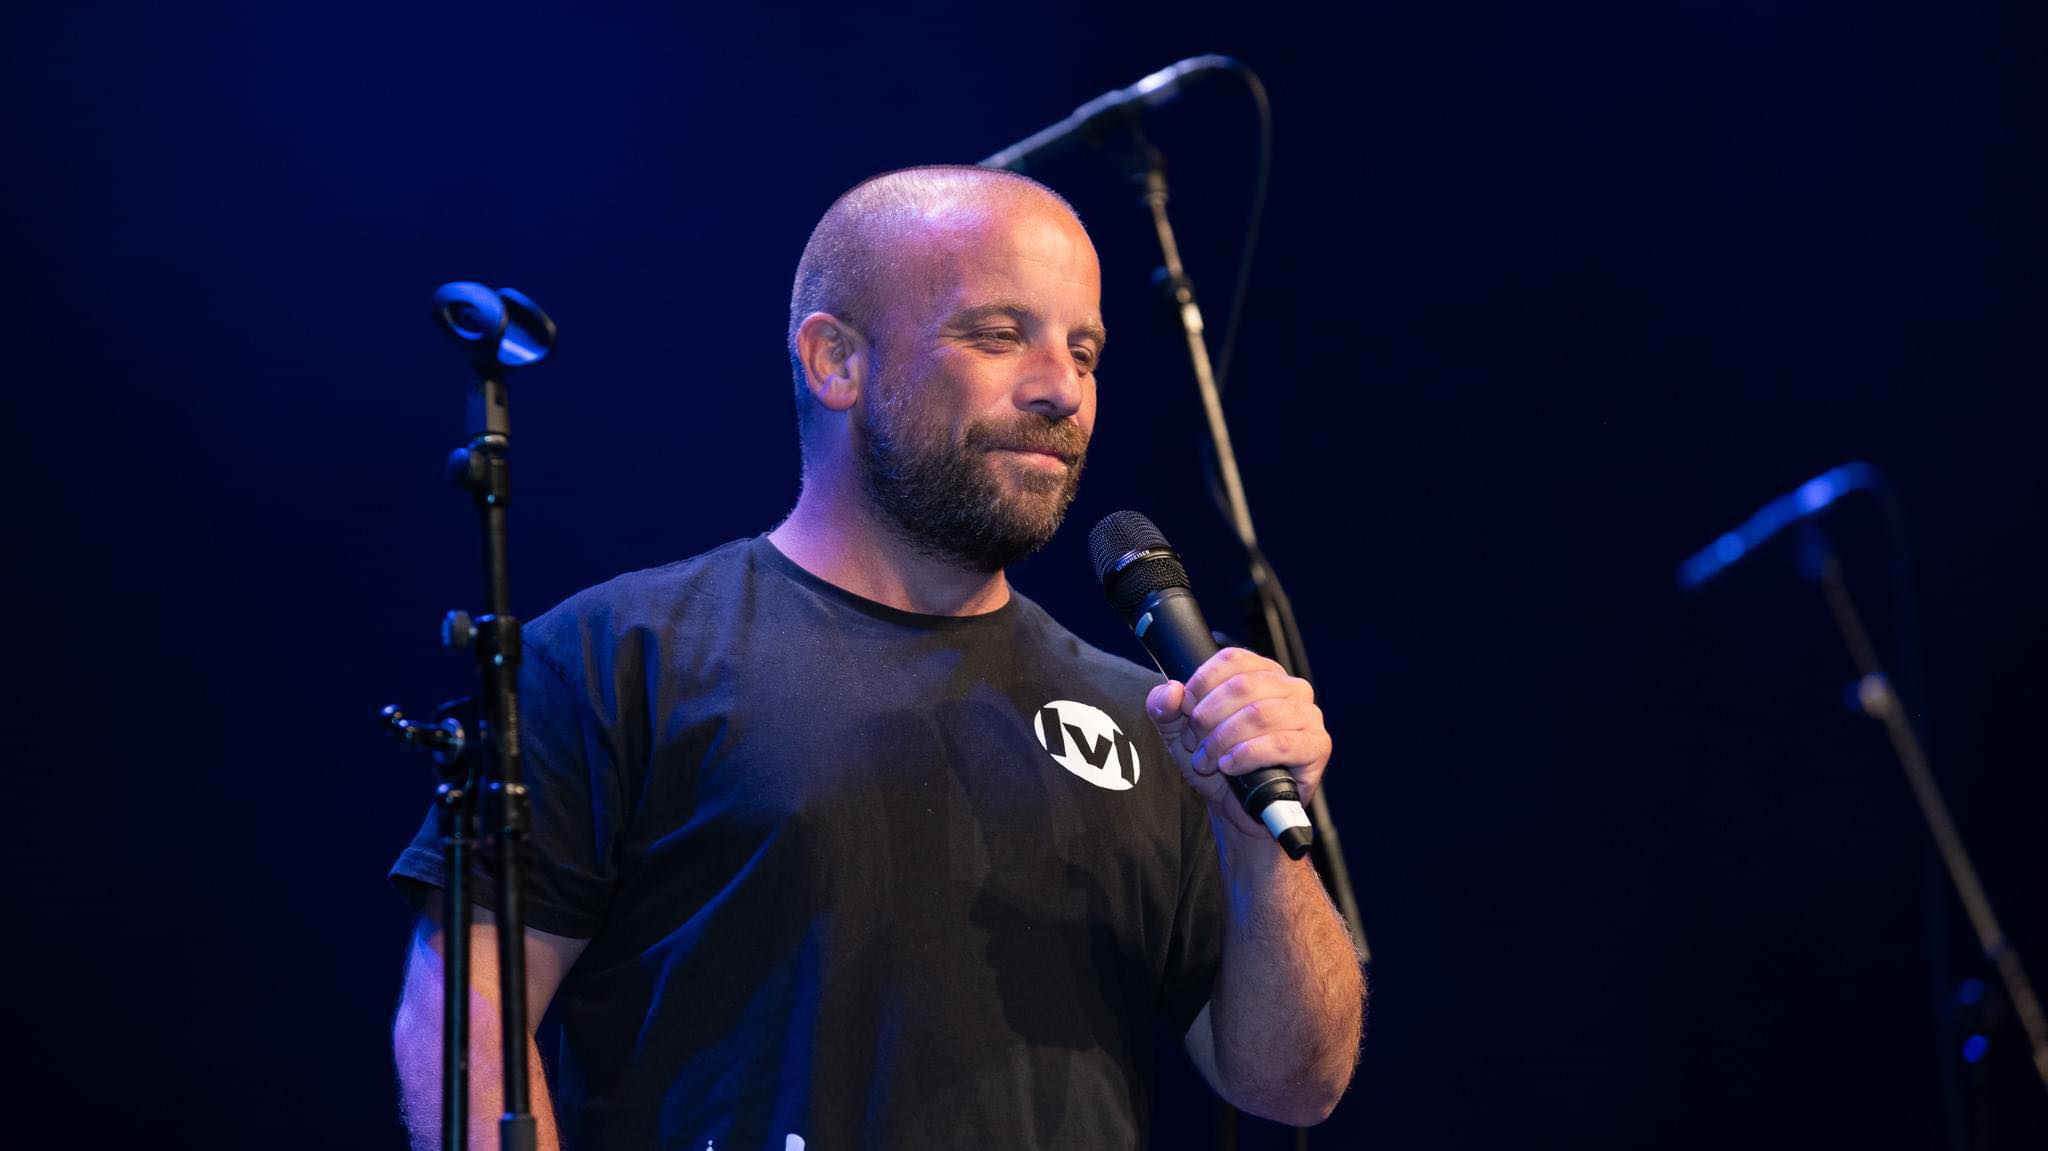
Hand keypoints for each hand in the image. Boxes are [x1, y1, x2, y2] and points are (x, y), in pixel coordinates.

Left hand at [1145, 647, 1331, 841]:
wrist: (1237, 808)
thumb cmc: (1216, 763)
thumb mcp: (1180, 734)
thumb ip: (1164, 708)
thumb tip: (1170, 691)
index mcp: (1261, 672)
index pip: (1231, 659)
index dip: (1201, 685)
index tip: (1186, 712)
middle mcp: (1289, 687)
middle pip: (1242, 685)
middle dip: (1208, 718)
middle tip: (1196, 744)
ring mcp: (1308, 715)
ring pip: (1260, 714)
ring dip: (1223, 740)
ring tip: (1209, 761)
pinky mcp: (1317, 746)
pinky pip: (1282, 743)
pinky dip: (1247, 755)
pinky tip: (1230, 766)